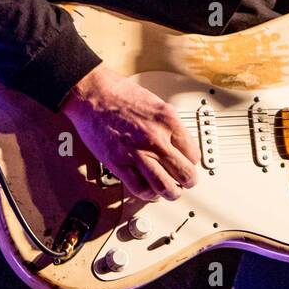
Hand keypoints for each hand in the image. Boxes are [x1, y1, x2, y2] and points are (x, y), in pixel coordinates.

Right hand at [60, 64, 199, 201]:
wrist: (94, 94)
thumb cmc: (122, 95)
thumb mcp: (157, 105)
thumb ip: (170, 126)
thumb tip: (179, 145)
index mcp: (169, 121)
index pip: (193, 154)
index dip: (191, 163)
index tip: (187, 164)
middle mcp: (156, 138)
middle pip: (185, 173)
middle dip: (188, 181)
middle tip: (185, 182)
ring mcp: (137, 152)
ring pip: (165, 187)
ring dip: (171, 193)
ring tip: (170, 191)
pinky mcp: (118, 163)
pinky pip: (139, 188)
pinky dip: (147, 194)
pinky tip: (149, 190)